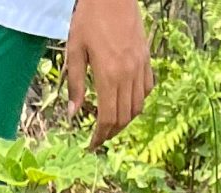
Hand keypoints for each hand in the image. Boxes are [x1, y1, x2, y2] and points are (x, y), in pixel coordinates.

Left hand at [65, 0, 152, 141]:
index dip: (99, 137)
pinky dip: (138, 102)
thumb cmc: (90, 17)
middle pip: (123, 118)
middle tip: (100, 137)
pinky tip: (127, 102)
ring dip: (125, 121)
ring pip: (137, 108)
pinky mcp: (146, 60)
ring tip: (112, 123)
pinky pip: (147, 90)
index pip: (107, 119)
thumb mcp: (75, 49)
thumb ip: (75, 84)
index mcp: (108, 76)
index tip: (92, 145)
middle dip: (111, 133)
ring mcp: (140, 68)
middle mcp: (127, 76)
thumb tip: (73, 114)